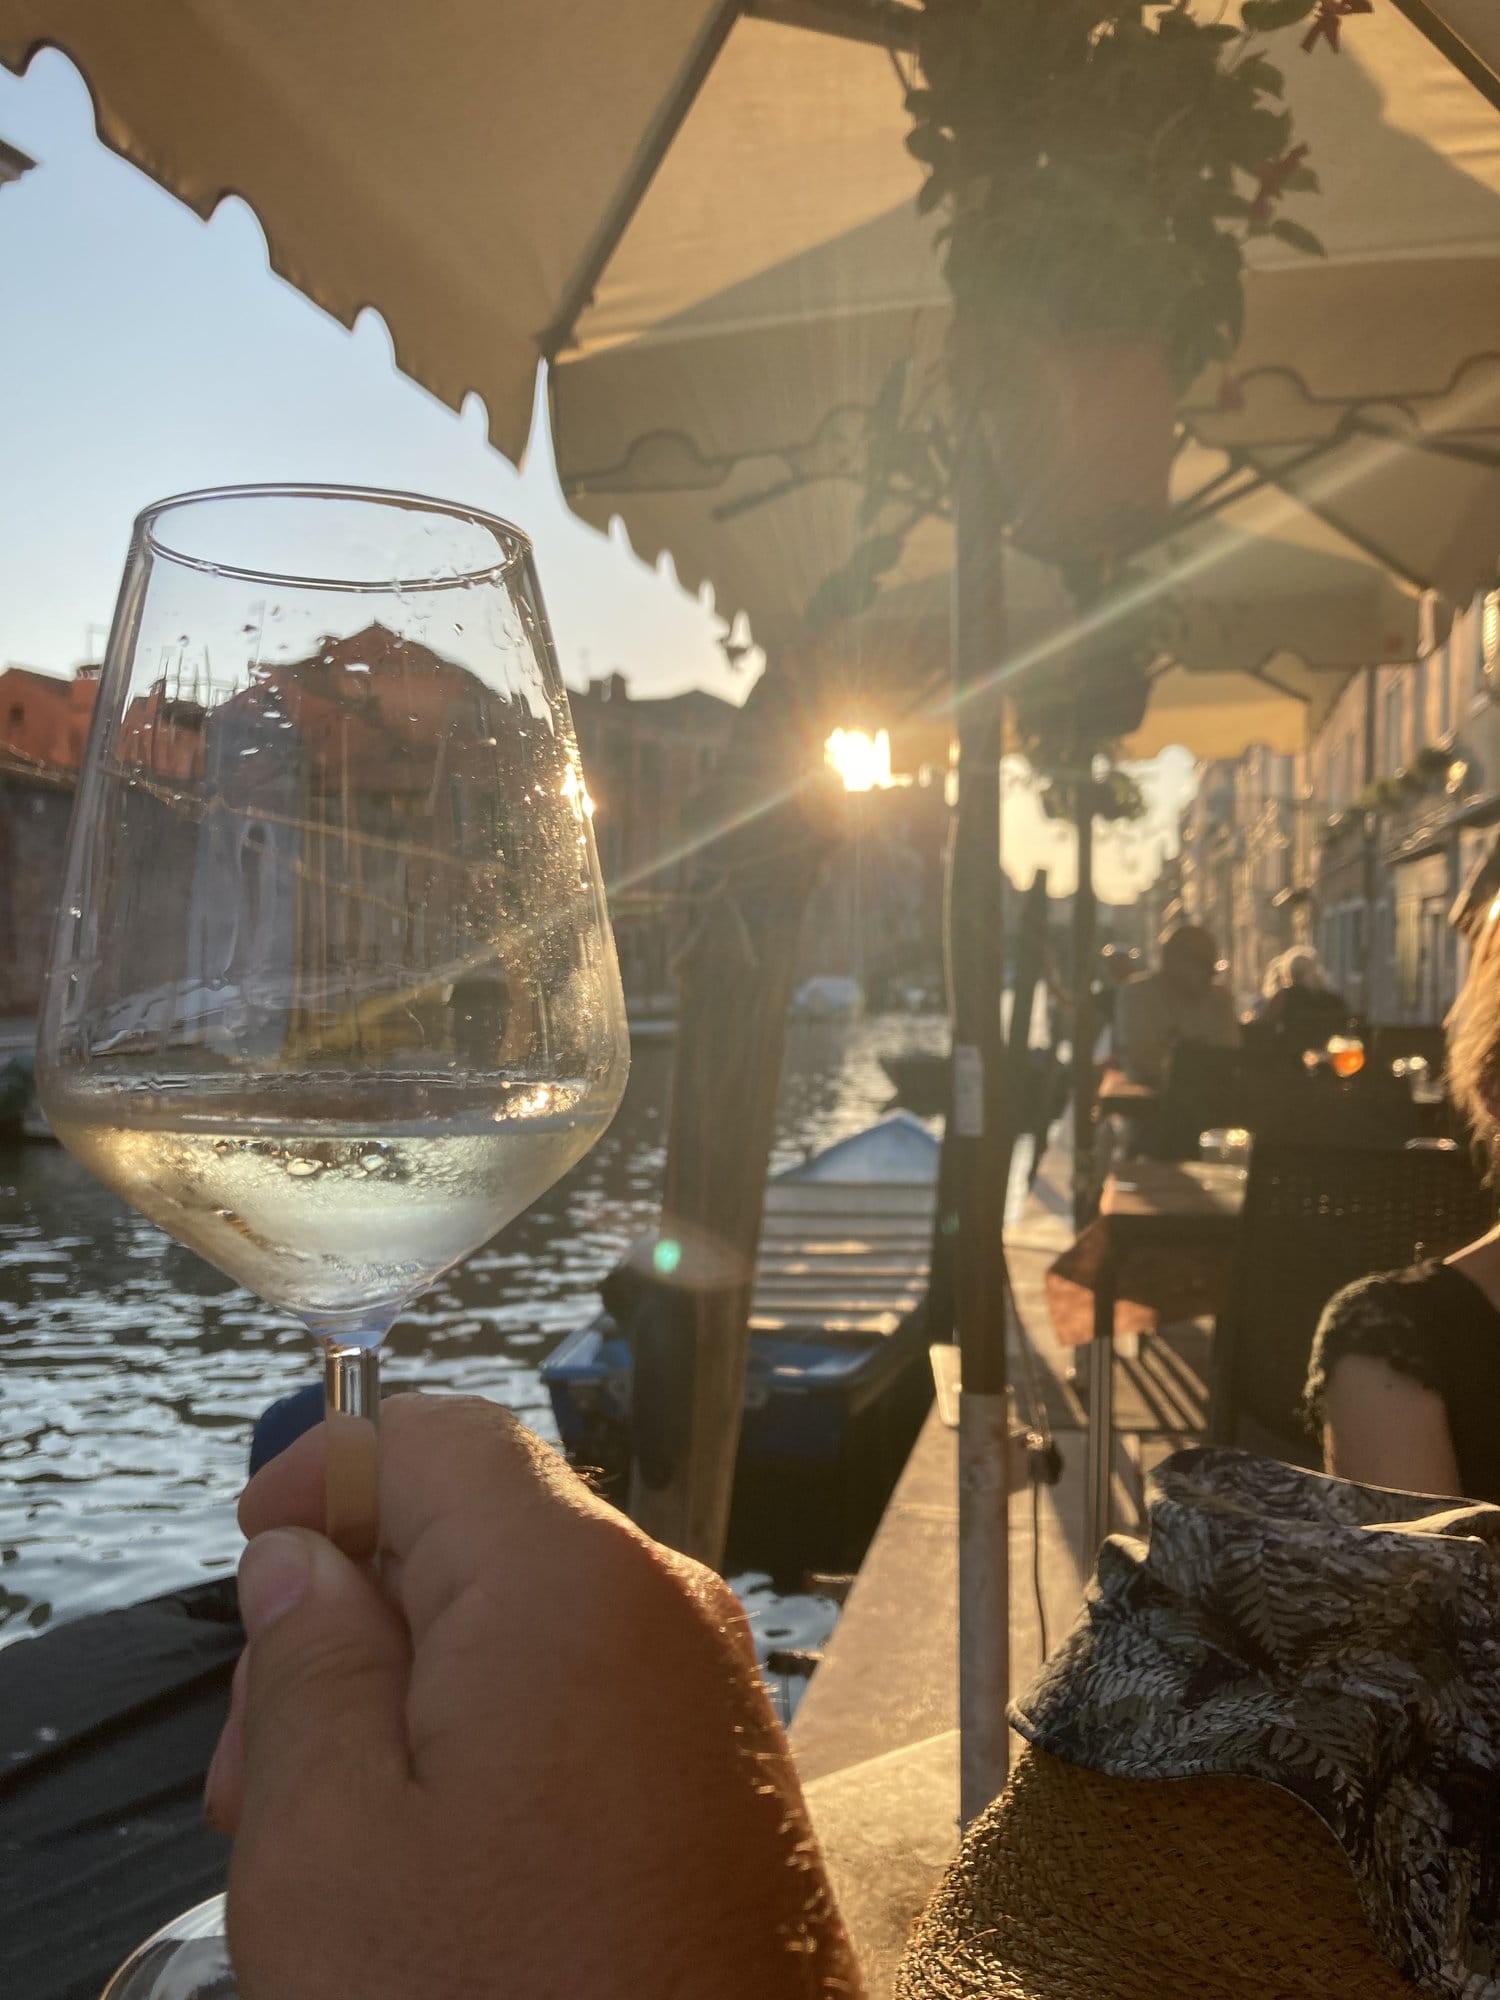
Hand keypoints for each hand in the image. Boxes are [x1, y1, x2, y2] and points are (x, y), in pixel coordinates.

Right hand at [208, 1392, 859, 1998]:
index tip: (257, 1533)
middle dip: (354, 1607)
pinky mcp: (721, 1768)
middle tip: (260, 1749)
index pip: (438, 1435)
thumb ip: (304, 1672)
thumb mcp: (333, 1853)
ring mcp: (705, 1687)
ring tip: (337, 1833)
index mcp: (569, 1583)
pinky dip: (493, 1735)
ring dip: (413, 1686)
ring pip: (524, 1618)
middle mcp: (662, 1606)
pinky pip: (584, 1692)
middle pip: (477, 1528)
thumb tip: (299, 1561)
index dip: (327, 1469)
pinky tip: (435, 1854)